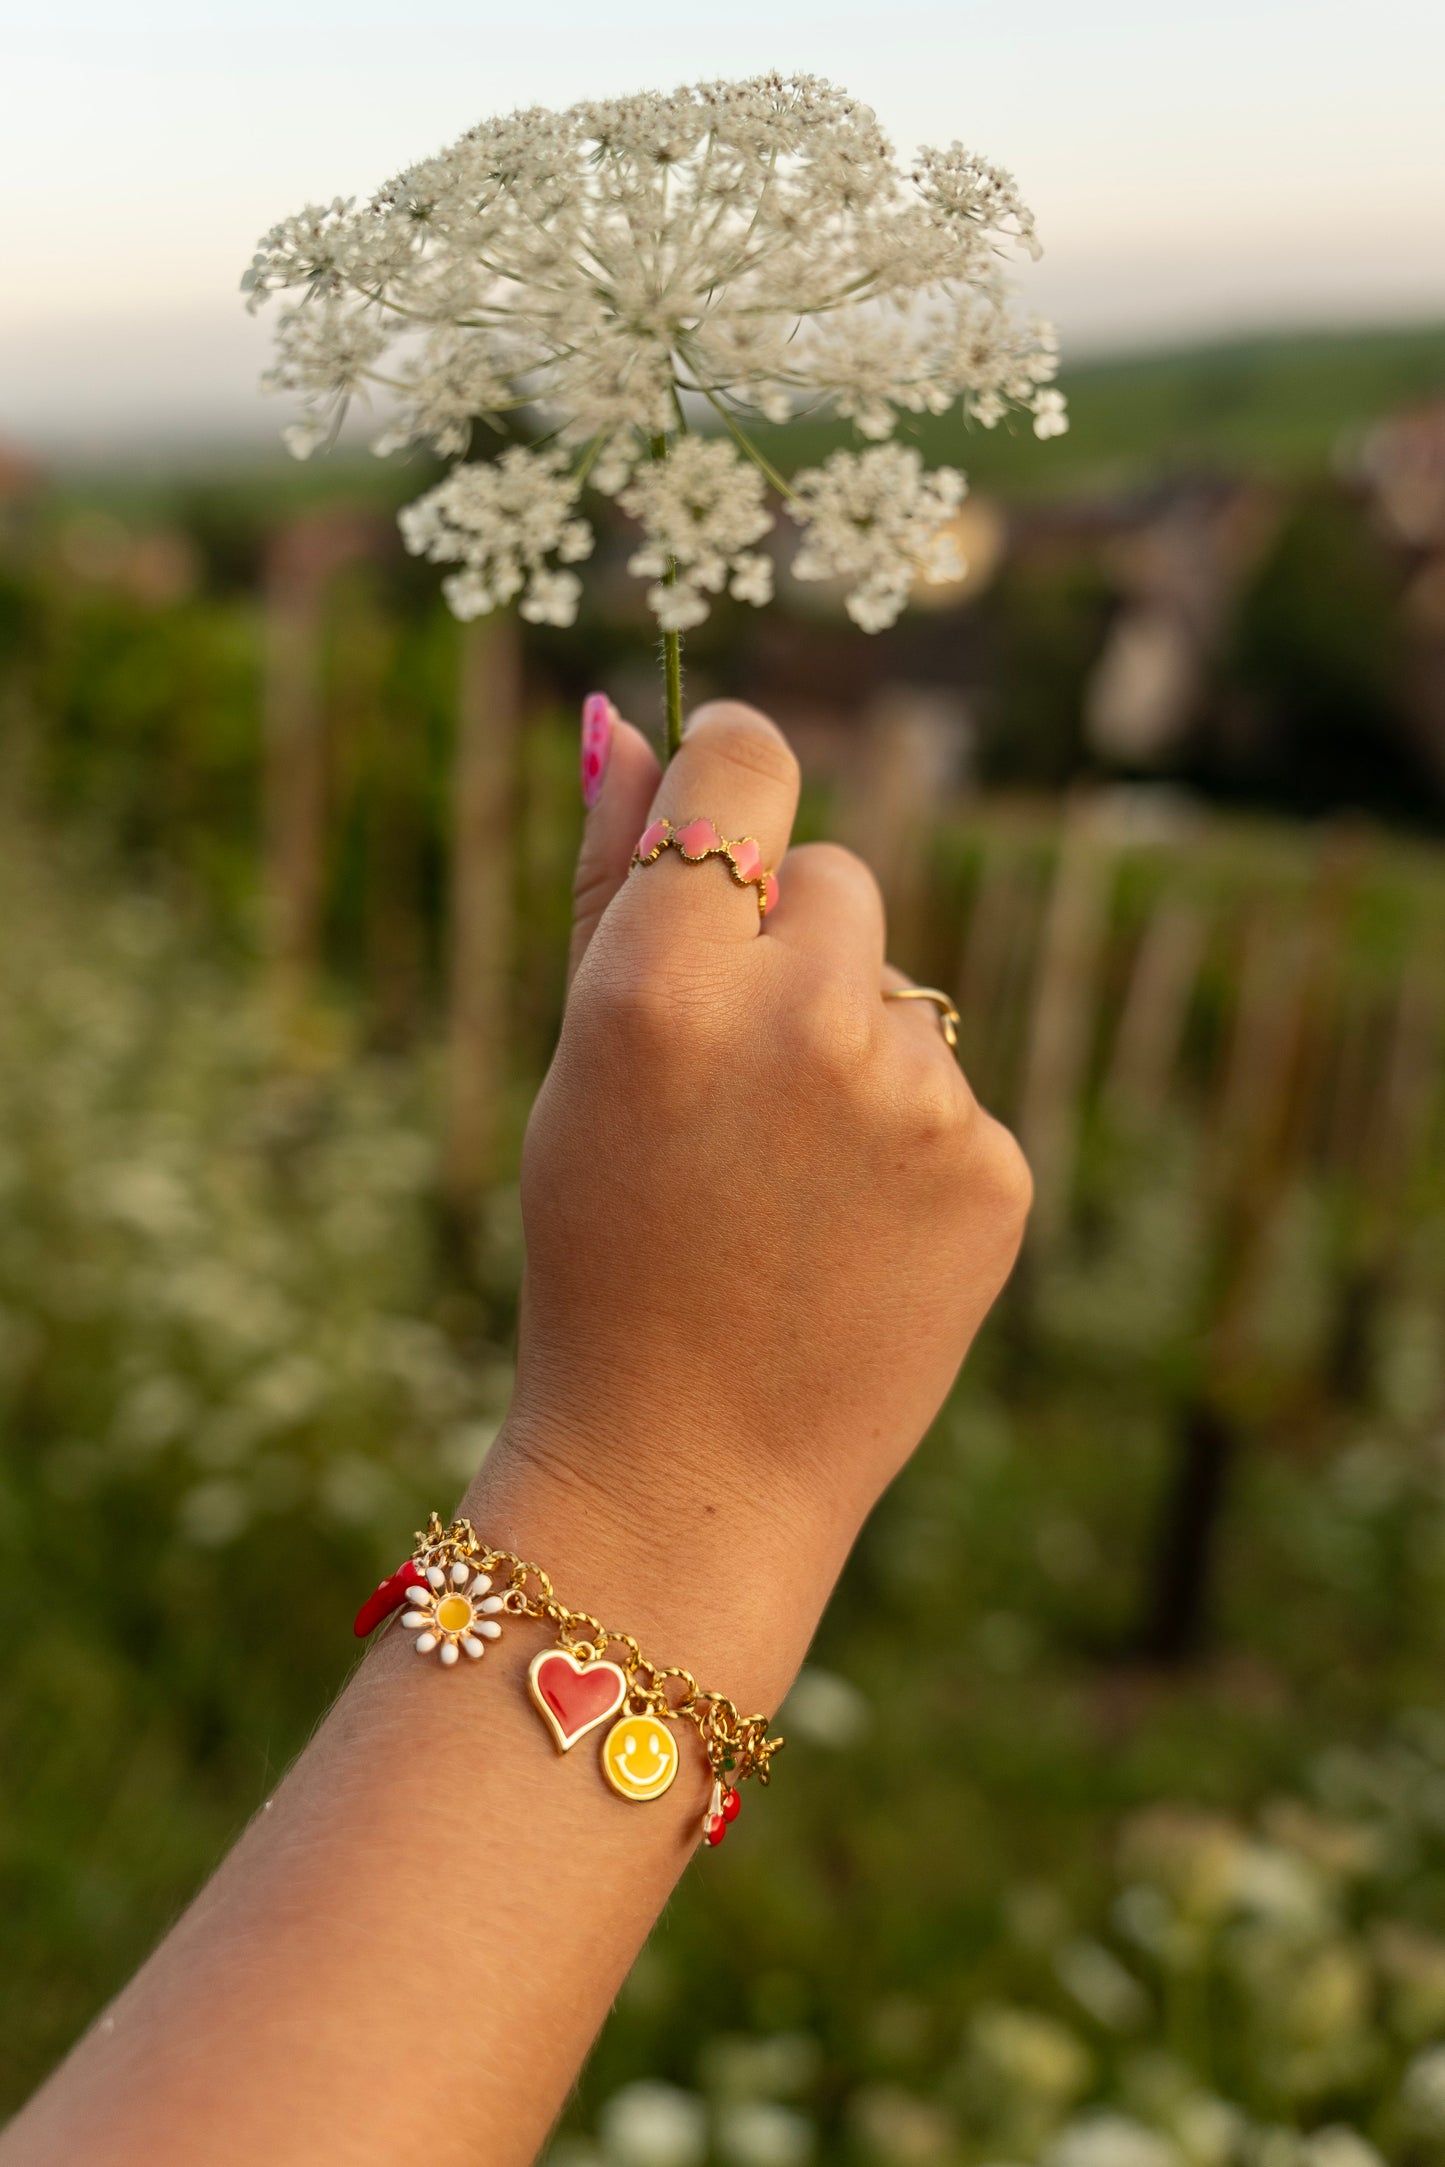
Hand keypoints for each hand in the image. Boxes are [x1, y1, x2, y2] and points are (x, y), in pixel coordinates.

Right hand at [490, 699, 1030, 1633]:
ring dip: (852, 1047)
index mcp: (665, 985)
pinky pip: (952, 1088)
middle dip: (791, 944)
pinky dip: (909, 1138)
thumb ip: (610, 877)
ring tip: (787, 1182)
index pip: (746, 765)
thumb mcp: (577, 1063)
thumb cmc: (604, 1251)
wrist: (692, 1463)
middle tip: (734, 1079)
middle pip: (841, 875)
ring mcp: (916, 1099)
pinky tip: (849, 1228)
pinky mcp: (995, 1170)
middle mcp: (802, 1022)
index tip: (732, 794)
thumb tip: (627, 718)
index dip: (736, 765)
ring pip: (902, 989)